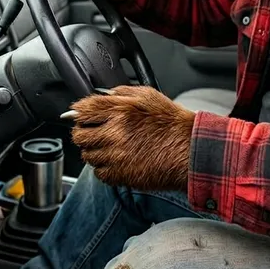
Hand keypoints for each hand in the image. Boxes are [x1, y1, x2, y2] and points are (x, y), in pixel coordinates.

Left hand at [65, 86, 194, 190]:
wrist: (190, 150)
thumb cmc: (171, 123)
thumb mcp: (148, 96)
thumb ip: (120, 92)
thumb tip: (98, 96)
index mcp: (120, 110)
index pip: (83, 110)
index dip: (79, 113)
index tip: (80, 117)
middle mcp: (115, 133)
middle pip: (79, 135)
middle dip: (84, 132)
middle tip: (95, 133)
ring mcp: (116, 156)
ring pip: (87, 155)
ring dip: (94, 151)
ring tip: (110, 147)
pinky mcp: (121, 175)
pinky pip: (99, 173)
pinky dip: (104, 168)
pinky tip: (117, 161)